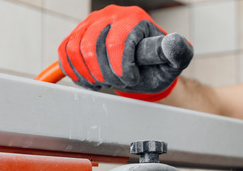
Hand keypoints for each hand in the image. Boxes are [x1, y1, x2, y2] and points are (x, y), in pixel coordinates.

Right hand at [58, 5, 192, 100]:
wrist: (143, 66)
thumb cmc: (157, 64)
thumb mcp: (173, 62)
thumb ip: (178, 54)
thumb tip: (174, 43)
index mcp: (134, 18)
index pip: (117, 43)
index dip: (121, 69)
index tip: (131, 81)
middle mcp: (111, 14)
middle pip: (92, 47)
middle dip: (105, 74)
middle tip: (118, 83)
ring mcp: (91, 22)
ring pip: (75, 49)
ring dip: (89, 73)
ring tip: (105, 82)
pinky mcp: (77, 33)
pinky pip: (65, 51)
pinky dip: (73, 70)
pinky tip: (89, 81)